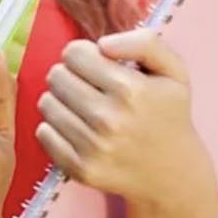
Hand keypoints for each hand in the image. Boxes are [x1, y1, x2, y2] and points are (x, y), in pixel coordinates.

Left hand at [34, 31, 213, 206]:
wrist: (173, 174)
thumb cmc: (170, 115)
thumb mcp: (174, 71)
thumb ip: (145, 43)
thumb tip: (103, 44)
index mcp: (130, 90)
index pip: (74, 53)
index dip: (84, 54)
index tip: (96, 64)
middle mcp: (109, 119)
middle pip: (56, 76)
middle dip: (70, 75)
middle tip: (88, 85)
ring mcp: (93, 148)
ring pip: (47, 103)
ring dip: (61, 100)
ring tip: (83, 106)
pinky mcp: (81, 169)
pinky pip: (44, 133)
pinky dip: (54, 127)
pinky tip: (77, 127)